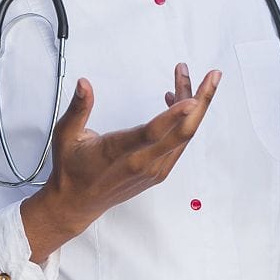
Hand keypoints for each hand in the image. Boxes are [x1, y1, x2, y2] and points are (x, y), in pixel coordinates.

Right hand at [21, 63, 219, 262]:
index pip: (151, 134)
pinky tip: (175, 99)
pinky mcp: (159, 171)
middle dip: (202, 101)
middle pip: (182, 132)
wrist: (77, 203)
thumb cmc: (71, 168)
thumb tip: (84, 83)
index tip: (192, 99)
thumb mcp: (66, 135)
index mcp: (117, 153)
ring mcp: (154, 169)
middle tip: (213, 75)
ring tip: (187, 76)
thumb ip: (78, 108)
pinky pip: (179, 143)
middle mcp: (142, 163)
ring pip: (184, 135)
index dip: (173, 116)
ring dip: (194, 105)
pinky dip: (183, 120)